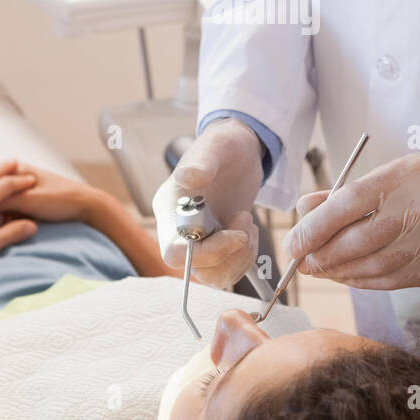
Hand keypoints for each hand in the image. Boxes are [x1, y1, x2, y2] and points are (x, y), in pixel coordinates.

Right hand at [0, 164, 97, 223]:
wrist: (88, 206)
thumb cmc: (59, 200)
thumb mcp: (26, 201)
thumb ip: (0, 202)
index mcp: (16, 169)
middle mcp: (19, 176)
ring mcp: (25, 190)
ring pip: (4, 206)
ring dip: (3, 218)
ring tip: (5, 228)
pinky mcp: (32, 202)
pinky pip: (14, 212)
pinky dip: (12, 220)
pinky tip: (12, 230)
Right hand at [152, 119, 262, 289]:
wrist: (240, 151)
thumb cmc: (224, 145)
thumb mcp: (216, 146)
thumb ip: (202, 161)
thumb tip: (188, 177)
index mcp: (170, 209)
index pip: (174, 252)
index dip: (206, 253)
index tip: (236, 234)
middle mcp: (179, 230)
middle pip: (195, 269)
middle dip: (229, 254)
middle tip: (245, 221)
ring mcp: (199, 240)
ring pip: (214, 275)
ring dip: (240, 258)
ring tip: (247, 224)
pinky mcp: (218, 246)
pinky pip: (228, 270)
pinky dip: (246, 258)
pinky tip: (249, 231)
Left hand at [285, 153, 419, 290]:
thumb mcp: (394, 170)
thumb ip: (349, 191)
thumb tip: (305, 210)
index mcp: (405, 176)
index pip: (346, 206)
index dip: (313, 229)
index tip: (294, 243)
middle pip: (356, 242)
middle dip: (322, 256)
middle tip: (302, 261)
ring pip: (373, 269)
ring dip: (340, 273)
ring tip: (322, 269)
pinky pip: (394, 281)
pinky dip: (365, 281)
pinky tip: (350, 276)